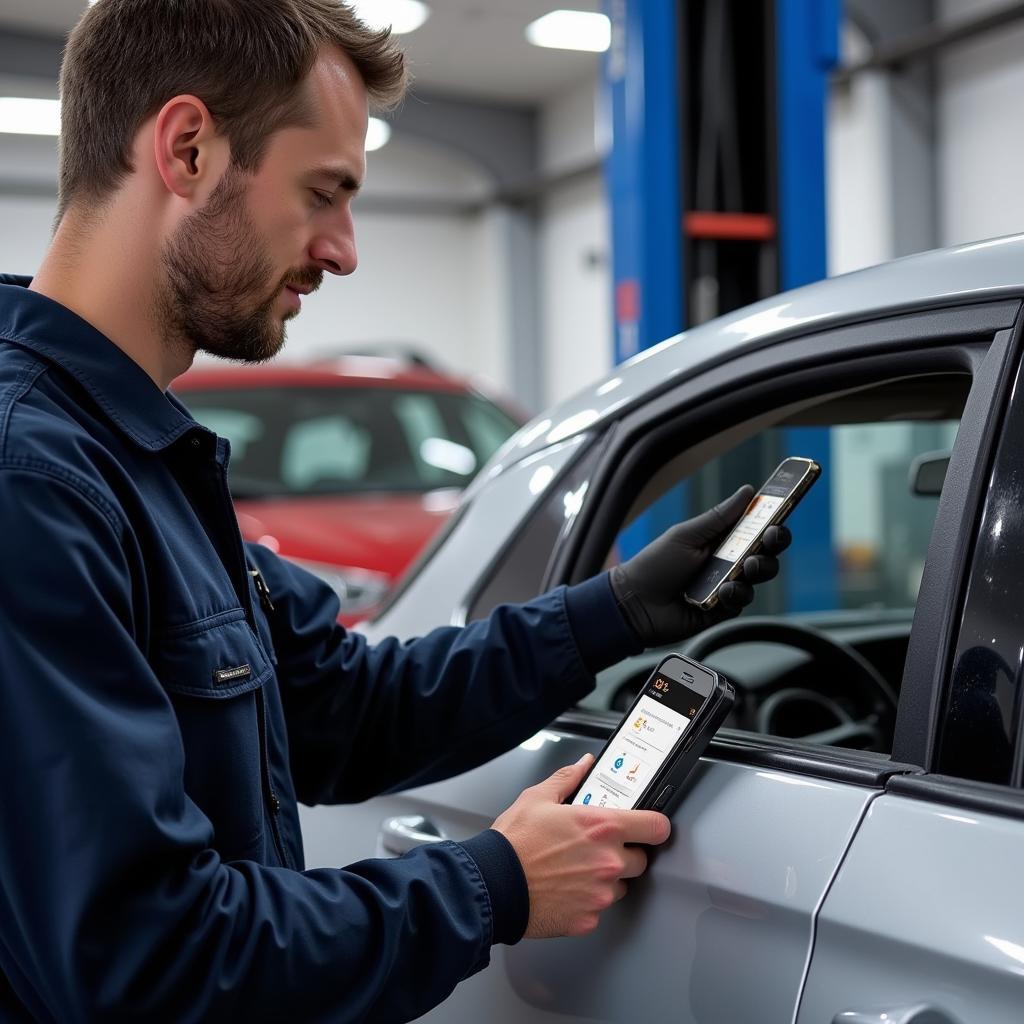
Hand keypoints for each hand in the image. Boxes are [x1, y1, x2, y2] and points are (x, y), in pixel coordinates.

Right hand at [493, 754, 669, 937]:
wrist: (493, 885)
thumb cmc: (513, 843)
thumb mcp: (537, 798)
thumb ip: (567, 779)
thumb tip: (583, 766)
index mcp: (602, 827)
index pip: (655, 827)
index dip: (654, 826)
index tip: (649, 826)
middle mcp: (608, 861)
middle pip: (641, 860)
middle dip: (625, 853)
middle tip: (599, 848)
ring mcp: (600, 893)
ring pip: (621, 886)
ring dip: (608, 879)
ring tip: (577, 870)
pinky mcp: (589, 918)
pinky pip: (599, 908)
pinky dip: (588, 900)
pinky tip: (566, 889)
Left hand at [609, 485, 790, 647]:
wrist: (634, 603)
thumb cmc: (655, 565)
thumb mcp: (686, 535)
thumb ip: (718, 517)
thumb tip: (748, 491)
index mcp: (720, 539)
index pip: (755, 528)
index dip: (772, 522)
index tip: (781, 514)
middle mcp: (728, 561)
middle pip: (766, 552)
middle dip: (773, 545)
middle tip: (768, 540)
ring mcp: (727, 585)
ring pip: (760, 577)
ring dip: (758, 569)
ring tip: (745, 568)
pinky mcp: (723, 609)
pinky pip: (743, 600)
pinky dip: (736, 594)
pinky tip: (722, 593)